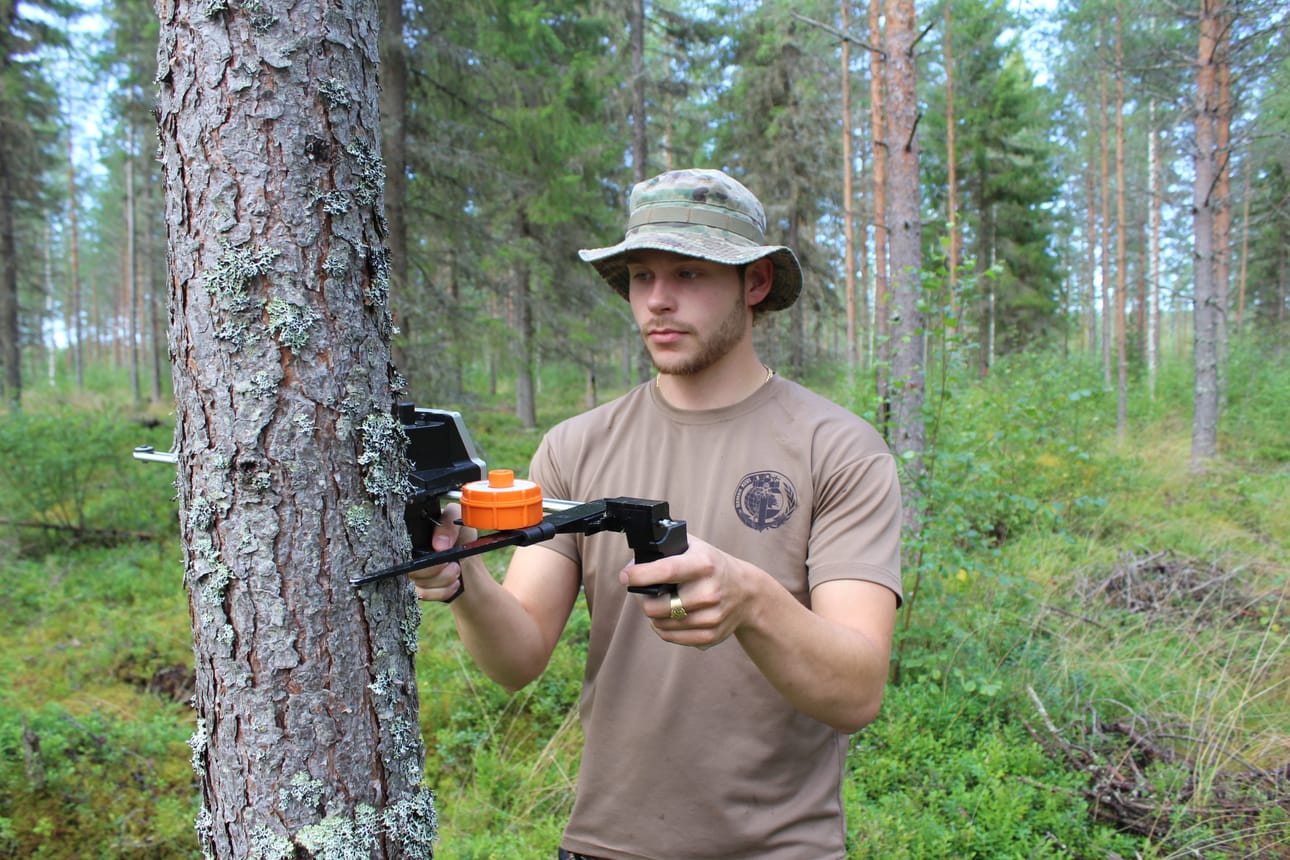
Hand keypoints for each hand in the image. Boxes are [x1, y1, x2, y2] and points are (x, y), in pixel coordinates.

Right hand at [408, 502, 477, 602]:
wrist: (469, 559)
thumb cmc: (460, 534)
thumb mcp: (458, 519)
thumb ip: (448, 523)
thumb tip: (439, 546)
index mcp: (411, 534)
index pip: (399, 543)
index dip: (419, 551)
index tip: (440, 550)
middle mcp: (406, 553)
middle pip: (408, 568)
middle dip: (434, 569)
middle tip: (454, 565)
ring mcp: (411, 571)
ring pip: (416, 582)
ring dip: (441, 580)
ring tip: (457, 571)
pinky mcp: (418, 587)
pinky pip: (423, 594)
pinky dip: (442, 591)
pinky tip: (455, 584)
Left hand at [619, 536, 756, 648]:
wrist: (747, 592)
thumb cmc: (712, 566)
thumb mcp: (695, 546)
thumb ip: (667, 547)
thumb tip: (634, 561)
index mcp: (703, 564)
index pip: (665, 571)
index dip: (639, 575)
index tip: (625, 576)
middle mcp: (709, 591)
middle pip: (656, 607)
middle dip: (643, 599)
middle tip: (644, 591)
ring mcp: (711, 616)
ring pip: (660, 624)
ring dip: (653, 615)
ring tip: (659, 602)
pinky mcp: (711, 635)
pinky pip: (671, 637)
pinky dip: (663, 628)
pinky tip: (668, 616)